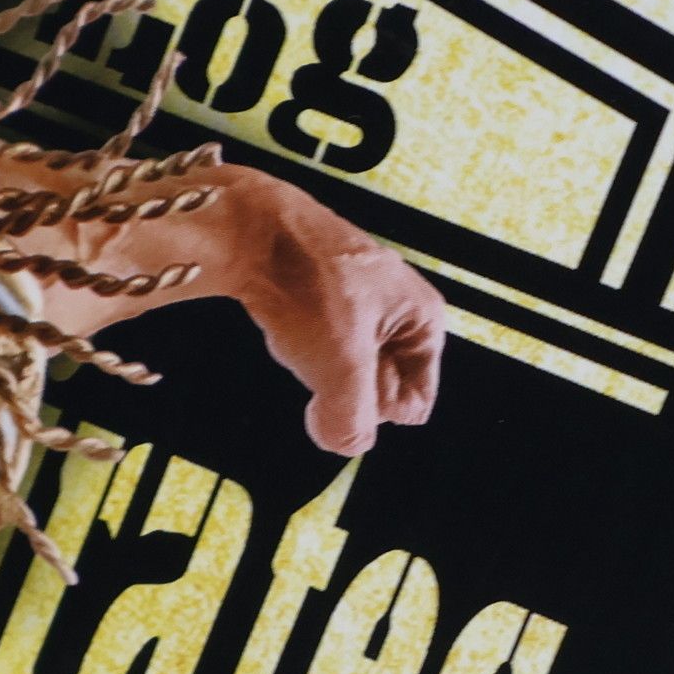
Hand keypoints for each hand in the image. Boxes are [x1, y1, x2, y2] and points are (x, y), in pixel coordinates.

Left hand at [0, 156, 447, 455]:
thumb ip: (351, 419)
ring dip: (322, 367)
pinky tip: (288, 324)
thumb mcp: (338, 364)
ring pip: (348, 369)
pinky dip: (303, 346)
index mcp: (425, 319)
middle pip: (381, 389)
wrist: (248, 228)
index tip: (341, 383)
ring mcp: (366, 301)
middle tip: (321, 356)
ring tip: (302, 334)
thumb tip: (348, 445)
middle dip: (347, 387)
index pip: (412, 406)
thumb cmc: (305, 282)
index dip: (373, 410)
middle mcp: (403, 310)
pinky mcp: (330, 295)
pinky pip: (324, 345)